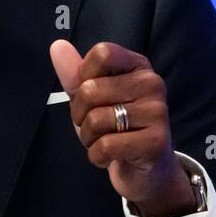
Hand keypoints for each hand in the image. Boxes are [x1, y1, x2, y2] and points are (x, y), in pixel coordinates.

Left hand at [49, 39, 194, 216]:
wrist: (145, 170)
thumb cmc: (116, 129)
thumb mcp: (91, 100)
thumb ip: (74, 74)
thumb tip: (57, 46)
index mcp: (137, 66)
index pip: (102, 53)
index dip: (84, 77)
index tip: (92, 96)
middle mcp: (152, 83)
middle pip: (91, 90)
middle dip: (80, 115)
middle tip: (95, 126)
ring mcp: (157, 112)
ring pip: (96, 119)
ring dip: (89, 138)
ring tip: (104, 141)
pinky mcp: (155, 142)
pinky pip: (106, 146)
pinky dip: (97, 156)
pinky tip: (109, 156)